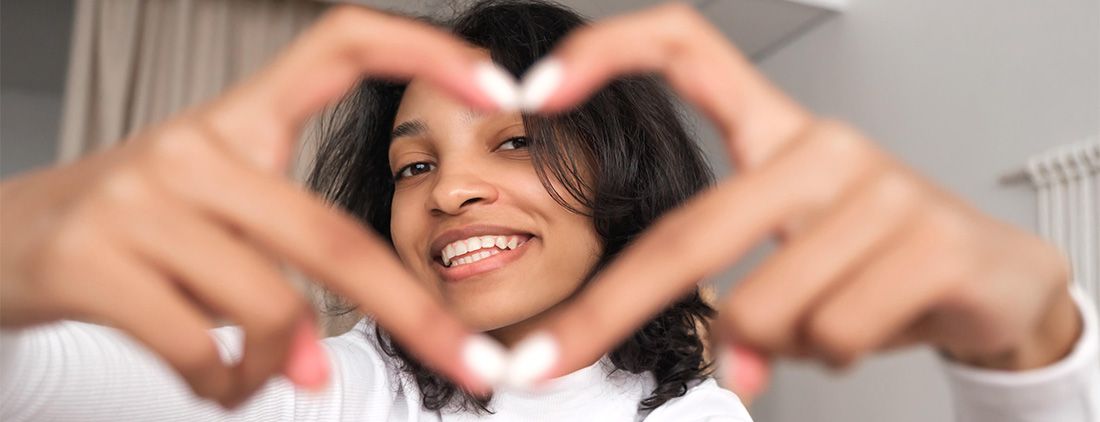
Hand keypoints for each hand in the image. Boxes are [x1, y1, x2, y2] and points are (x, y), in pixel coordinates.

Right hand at [1, 5, 514, 406]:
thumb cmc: (132, 230)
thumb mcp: (212, 218)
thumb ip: (280, 275)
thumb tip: (308, 364)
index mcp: (235, 120)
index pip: (339, 46)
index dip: (424, 52)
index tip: (499, 86)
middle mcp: (191, 147)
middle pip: (332, 235)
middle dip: (414, 315)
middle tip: (476, 369)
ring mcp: (139, 201)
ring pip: (270, 305)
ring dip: (279, 368)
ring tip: (259, 379)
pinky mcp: (92, 261)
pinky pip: (202, 348)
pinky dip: (225, 387)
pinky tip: (215, 382)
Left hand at [509, 3, 1080, 389]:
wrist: (999, 280)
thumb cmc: (877, 261)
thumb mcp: (792, 258)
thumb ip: (736, 300)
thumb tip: (729, 360)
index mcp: (777, 132)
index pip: (688, 50)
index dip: (609, 52)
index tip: (536, 87)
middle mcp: (823, 145)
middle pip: (692, 232)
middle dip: (608, 310)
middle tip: (546, 361)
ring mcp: (879, 187)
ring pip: (763, 306)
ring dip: (777, 345)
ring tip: (826, 323)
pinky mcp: (929, 238)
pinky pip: (831, 331)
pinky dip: (833, 355)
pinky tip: (869, 328)